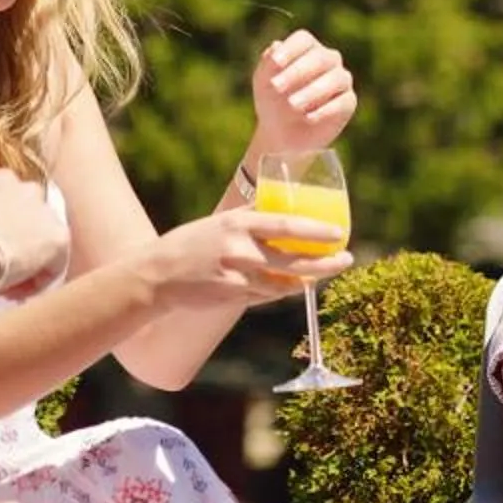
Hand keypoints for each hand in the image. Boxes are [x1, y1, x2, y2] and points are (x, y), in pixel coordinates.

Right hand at [0, 169, 70, 301]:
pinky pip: (54, 266)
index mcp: (1, 180)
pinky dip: (36, 282)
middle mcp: (29, 190)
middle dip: (15, 247)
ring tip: (2, 285)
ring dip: (25, 268)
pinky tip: (12, 291)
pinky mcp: (60, 238)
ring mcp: (47, 213)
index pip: (9, 205)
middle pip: (29, 224)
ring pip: (42, 246)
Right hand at [138, 207, 356, 306]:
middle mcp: (239, 250)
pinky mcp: (233, 298)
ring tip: (327, 270)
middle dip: (325, 262)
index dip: (316, 230)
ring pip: (284, 282)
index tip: (339, 232)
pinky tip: (298, 284)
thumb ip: (250, 216)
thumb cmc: (190, 244)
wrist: (156, 276)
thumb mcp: (220, 222)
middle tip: (347, 258)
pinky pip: (268, 294)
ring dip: (308, 278)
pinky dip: (284, 289)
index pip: (285, 225)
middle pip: (293, 259)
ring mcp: (237, 277)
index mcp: (237, 225)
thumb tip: (281, 204)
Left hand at [251, 30, 356, 155]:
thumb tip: (276, 46)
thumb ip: (268, 63)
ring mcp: (341, 80)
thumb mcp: (263, 82)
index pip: (303, 40)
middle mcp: (328, 60)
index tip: (275, 63)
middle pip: (321, 57)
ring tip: (292, 105)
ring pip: (336, 78)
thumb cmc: (272, 101)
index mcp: (307, 49)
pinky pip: (343, 101)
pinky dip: (325, 110)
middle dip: (298, 71)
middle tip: (277, 87)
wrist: (282, 133)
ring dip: (313, 91)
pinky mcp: (348, 102)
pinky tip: (308, 118)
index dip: (290, 49)